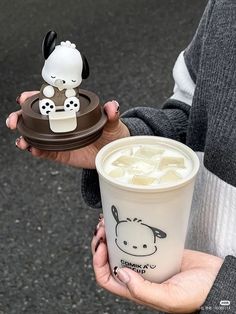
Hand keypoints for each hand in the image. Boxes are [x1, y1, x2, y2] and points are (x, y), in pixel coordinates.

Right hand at [6, 91, 129, 168]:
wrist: (114, 154)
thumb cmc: (112, 135)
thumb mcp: (113, 124)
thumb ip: (112, 115)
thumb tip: (112, 106)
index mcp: (72, 111)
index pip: (51, 101)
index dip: (36, 97)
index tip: (26, 97)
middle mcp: (62, 124)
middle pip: (37, 117)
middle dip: (22, 116)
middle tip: (16, 120)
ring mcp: (60, 139)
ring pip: (37, 135)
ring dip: (26, 136)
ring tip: (22, 140)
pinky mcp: (61, 153)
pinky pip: (46, 152)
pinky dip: (37, 151)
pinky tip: (33, 149)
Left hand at [91, 221, 222, 312]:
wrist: (218, 281)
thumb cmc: (198, 295)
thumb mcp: (169, 298)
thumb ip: (144, 290)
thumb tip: (121, 274)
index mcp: (137, 289)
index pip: (107, 278)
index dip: (98, 262)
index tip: (101, 244)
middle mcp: (140, 274)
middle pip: (111, 259)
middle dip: (102, 243)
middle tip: (103, 228)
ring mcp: (148, 260)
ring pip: (123, 247)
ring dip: (113, 234)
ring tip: (110, 221)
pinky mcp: (159, 249)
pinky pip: (140, 239)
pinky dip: (131, 230)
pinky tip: (130, 222)